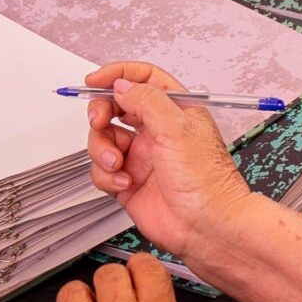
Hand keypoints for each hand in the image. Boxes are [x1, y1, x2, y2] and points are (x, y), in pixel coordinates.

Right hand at [82, 62, 255, 264]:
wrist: (207, 227)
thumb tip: (122, 85)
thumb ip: (147, 100)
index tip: (94, 80)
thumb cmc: (207, 182)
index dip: (117, 75)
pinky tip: (124, 183)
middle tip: (99, 121)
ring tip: (117, 163)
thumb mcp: (177, 128)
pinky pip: (102, 170)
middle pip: (115, 108)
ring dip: (102, 149)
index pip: (143, 79)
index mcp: (174, 111)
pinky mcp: (128, 182)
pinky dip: (106, 175)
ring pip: (103, 140)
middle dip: (101, 113)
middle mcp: (156, 131)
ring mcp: (141, 157)